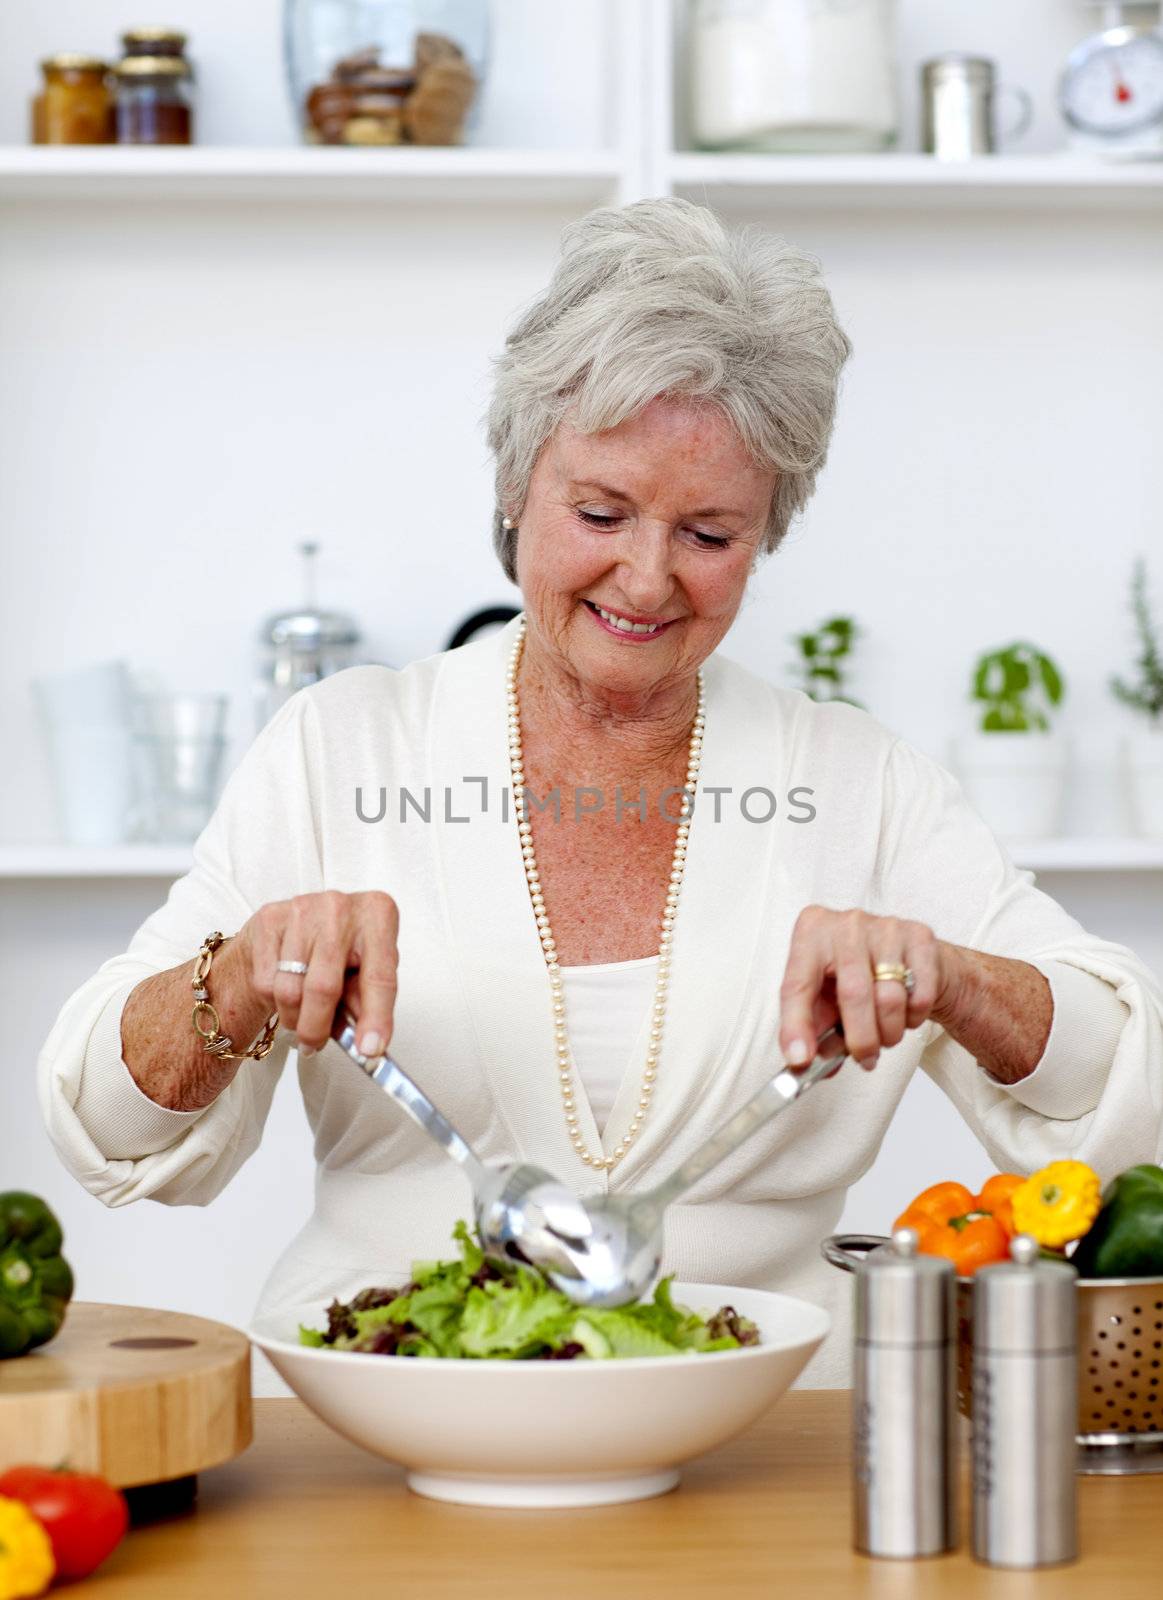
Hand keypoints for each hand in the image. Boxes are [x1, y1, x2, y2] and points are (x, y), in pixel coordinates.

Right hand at [236, 890, 398, 1057]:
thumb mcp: (365, 971)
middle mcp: (341, 907)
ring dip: (294, 1018)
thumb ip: (367, 1003)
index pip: (379, 977)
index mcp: (378, 915)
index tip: (370, 1049)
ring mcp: (302, 909)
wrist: (294, 924)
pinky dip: (273, 1001)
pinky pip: (266, 982)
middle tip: (313, 1046)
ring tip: (301, 1018)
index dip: (376, 1017)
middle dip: (317, 1028)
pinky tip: (284, 990)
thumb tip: (367, 1044)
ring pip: (290, 990)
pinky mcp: (269, 919)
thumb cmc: (339, 950)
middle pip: (324, 988)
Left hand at [778, 906, 950, 1073]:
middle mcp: (847, 924)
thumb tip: (804, 1062)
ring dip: (889, 1032)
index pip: (797, 985)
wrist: (905, 953)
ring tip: (885, 1034)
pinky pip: (920, 996)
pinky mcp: (920, 937)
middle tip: (864, 1057)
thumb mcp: (824, 997)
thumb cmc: (855, 976)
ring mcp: (886, 927)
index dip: (797, 1026)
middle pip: (853, 994)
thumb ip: (813, 1029)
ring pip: (890, 999)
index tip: (800, 1058)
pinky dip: (913, 1018)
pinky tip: (904, 1012)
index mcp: (812, 933)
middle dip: (860, 1039)